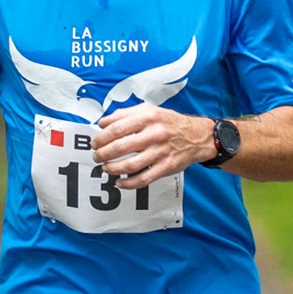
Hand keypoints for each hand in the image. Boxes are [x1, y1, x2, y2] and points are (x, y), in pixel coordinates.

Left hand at [92, 105, 212, 188]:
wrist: (197, 136)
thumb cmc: (169, 123)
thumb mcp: (149, 110)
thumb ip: (124, 114)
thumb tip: (103, 123)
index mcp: (148, 117)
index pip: (117, 128)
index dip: (102, 137)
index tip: (95, 142)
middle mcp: (154, 134)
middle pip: (121, 147)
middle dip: (103, 154)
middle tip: (97, 156)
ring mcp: (160, 152)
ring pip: (130, 165)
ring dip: (113, 168)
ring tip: (105, 168)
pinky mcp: (165, 167)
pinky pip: (143, 179)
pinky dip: (128, 183)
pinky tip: (119, 182)